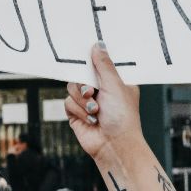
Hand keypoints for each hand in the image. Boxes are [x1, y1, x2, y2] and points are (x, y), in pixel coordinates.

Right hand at [65, 44, 142, 166]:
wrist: (113, 144)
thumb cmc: (122, 116)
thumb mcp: (115, 85)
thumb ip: (103, 65)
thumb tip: (97, 45)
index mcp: (116, 82)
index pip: (100, 65)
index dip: (92, 62)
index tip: (85, 57)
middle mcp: (102, 91)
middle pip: (80, 76)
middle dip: (85, 86)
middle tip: (92, 93)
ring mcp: (88, 102)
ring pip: (72, 89)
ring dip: (82, 101)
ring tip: (95, 111)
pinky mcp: (77, 114)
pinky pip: (68, 103)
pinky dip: (78, 111)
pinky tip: (90, 120)